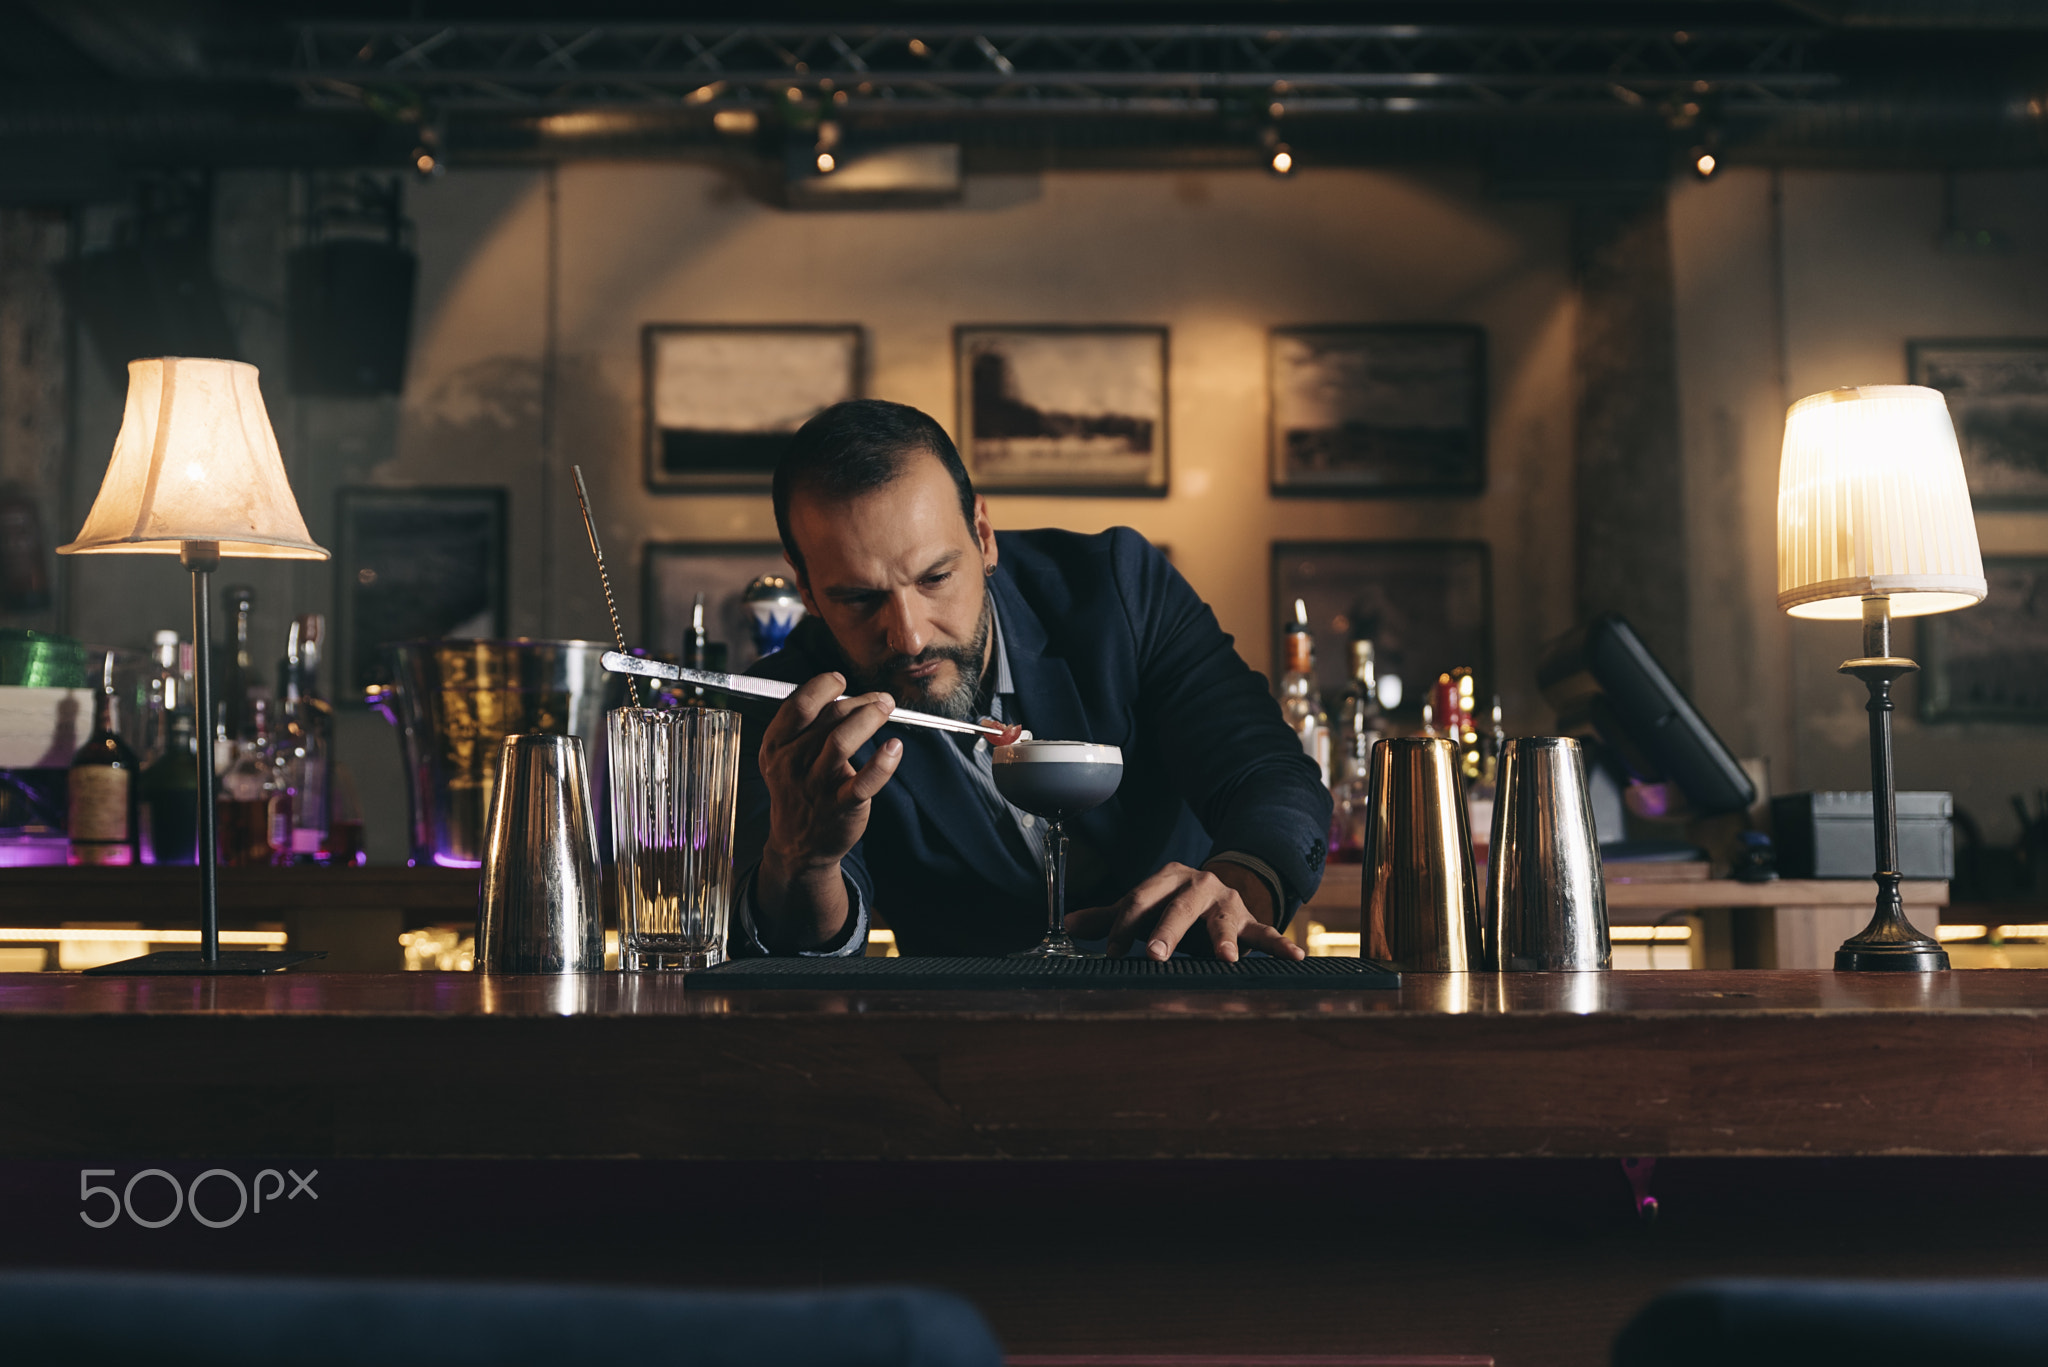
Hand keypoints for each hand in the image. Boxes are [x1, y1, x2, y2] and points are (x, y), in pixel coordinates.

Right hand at [757, 672, 903, 882]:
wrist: (799, 845)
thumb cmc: (798, 791)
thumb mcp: (784, 757)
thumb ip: (803, 726)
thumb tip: (839, 693)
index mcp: (777, 746)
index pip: (798, 705)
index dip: (822, 686)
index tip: (840, 680)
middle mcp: (793, 763)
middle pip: (828, 718)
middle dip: (859, 701)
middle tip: (880, 698)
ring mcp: (816, 785)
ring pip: (842, 741)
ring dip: (869, 717)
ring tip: (886, 708)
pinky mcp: (841, 806)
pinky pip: (865, 781)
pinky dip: (883, 762)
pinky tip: (894, 748)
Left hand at [1063, 861, 1304, 962]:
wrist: (1221, 888)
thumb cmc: (1173, 904)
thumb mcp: (1145, 905)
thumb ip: (1110, 916)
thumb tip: (1067, 926)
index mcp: (1167, 879)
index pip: (1140, 900)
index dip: (1123, 926)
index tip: (1110, 952)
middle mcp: (1198, 885)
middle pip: (1179, 907)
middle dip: (1167, 931)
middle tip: (1154, 955)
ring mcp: (1227, 902)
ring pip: (1223, 921)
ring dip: (1224, 939)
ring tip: (1226, 958)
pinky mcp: (1251, 919)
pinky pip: (1267, 932)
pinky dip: (1281, 945)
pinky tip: (1296, 957)